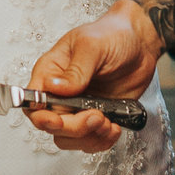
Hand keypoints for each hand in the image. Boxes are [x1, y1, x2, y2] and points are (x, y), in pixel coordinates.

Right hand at [25, 0, 161, 152]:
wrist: (141, 43)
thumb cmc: (113, 34)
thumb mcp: (92, 46)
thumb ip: (75, 70)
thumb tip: (55, 87)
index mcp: (51, 72)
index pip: (33, 101)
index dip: (42, 116)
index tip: (58, 121)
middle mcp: (61, 93)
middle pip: (53, 125)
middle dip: (75, 128)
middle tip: (97, 116)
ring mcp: (79, 107)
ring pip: (70, 138)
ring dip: (89, 138)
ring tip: (108, 123)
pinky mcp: (98, 116)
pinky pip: (91, 140)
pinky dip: (102, 140)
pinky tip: (114, 127)